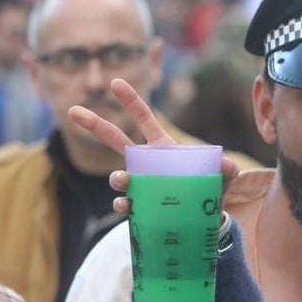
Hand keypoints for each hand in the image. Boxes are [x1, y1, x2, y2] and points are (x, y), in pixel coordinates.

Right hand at [68, 78, 241, 215]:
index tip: (116, 82)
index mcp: (162, 148)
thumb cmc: (211, 190)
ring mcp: (140, 185)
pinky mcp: (140, 207)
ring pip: (119, 176)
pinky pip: (125, 204)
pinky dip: (123, 205)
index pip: (145, 119)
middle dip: (95, 125)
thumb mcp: (222, 178)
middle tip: (73, 111)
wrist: (205, 219)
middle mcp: (146, 163)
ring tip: (122, 179)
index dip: (131, 101)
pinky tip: (126, 206)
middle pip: (116, 140)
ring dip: (117, 177)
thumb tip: (228, 165)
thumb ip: (226, 170)